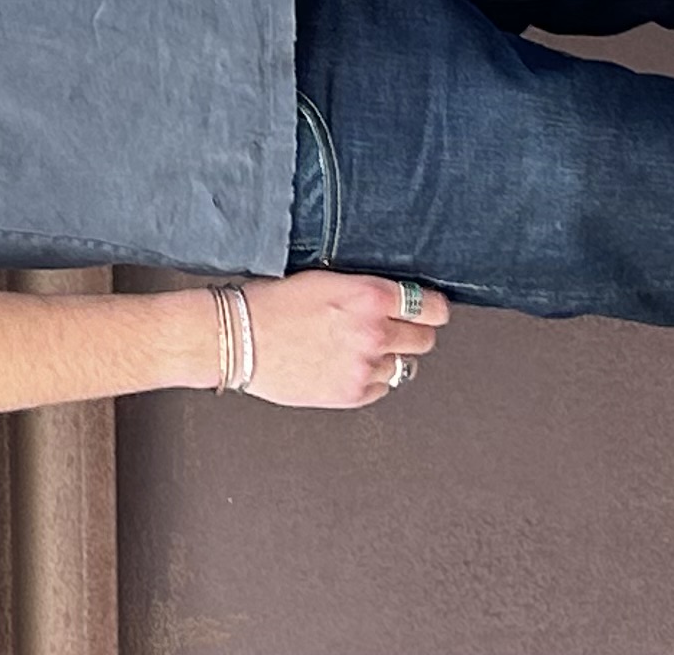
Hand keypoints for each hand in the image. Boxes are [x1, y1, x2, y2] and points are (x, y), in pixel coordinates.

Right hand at [231, 270, 449, 406]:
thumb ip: (367, 291)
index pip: (431, 307)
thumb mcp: (326, 279)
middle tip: (397, 328)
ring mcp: (365, 367)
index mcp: (370, 296)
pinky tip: (349, 364)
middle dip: (414, 332)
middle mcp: (374, 332)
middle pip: (425, 339)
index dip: (433, 308)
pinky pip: (382, 387)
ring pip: (405, 366)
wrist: (240, 338)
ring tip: (363, 347)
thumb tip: (397, 300)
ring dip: (391, 356)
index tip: (431, 310)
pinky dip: (372, 378)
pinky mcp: (352, 394)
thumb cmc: (273, 302)